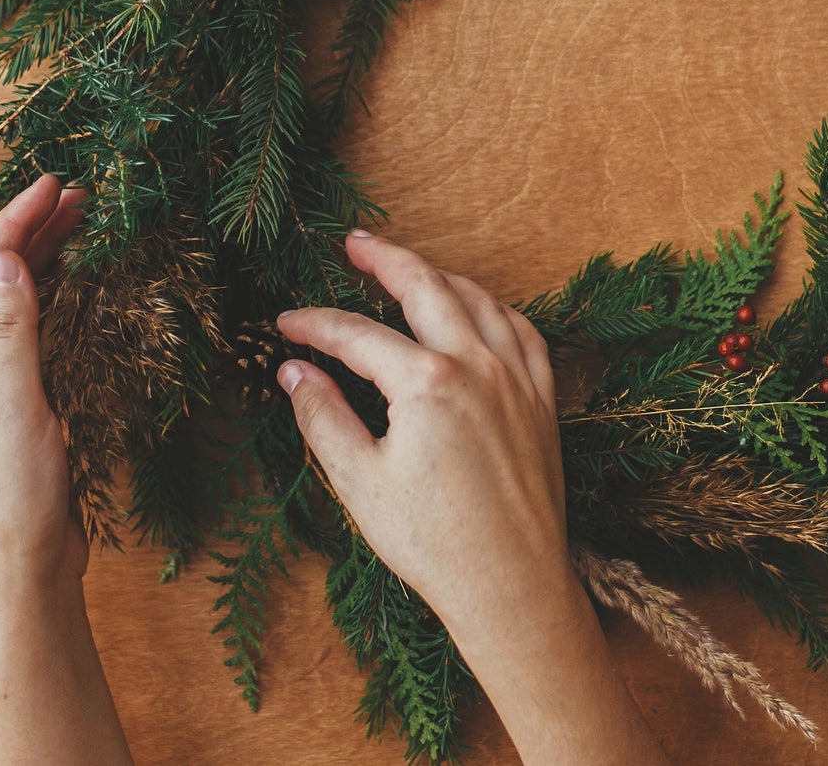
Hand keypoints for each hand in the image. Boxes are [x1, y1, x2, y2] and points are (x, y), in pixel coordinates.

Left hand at [0, 174, 132, 765]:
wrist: (21, 573)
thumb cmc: (8, 500)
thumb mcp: (13, 409)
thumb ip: (11, 332)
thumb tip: (4, 261)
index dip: (13, 223)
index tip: (52, 184)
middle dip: (33, 233)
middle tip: (77, 193)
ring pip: (20, 304)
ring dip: (49, 261)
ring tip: (83, 223)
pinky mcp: (24, 403)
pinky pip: (40, 333)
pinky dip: (63, 300)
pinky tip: (85, 287)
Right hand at [278, 231, 667, 765]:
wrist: (510, 584)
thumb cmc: (432, 543)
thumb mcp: (358, 483)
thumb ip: (322, 417)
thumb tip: (294, 371)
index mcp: (426, 383)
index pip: (356, 335)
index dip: (314, 325)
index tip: (285, 324)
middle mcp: (476, 364)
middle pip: (424, 285)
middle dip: (384, 258)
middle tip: (353, 243)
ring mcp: (515, 376)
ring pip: (476, 298)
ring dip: (438, 275)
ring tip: (408, 269)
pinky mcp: (541, 397)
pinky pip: (520, 329)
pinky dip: (492, 307)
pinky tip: (476, 308)